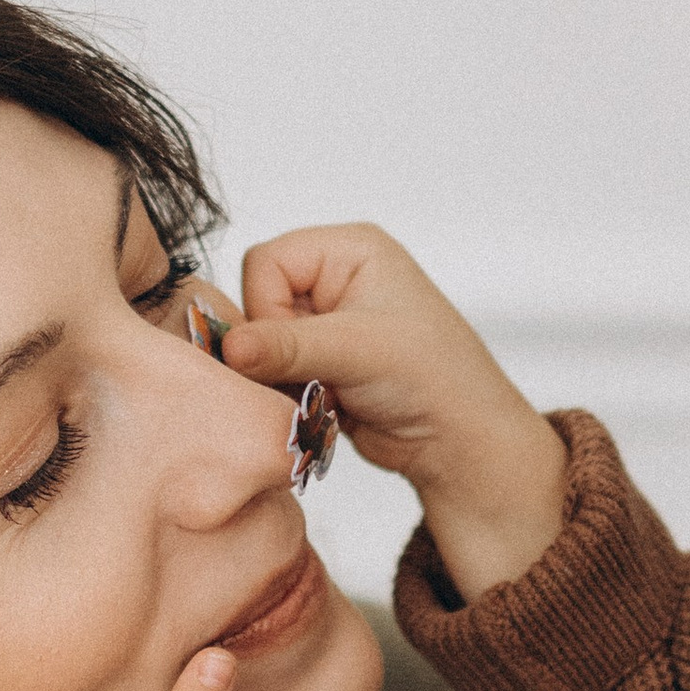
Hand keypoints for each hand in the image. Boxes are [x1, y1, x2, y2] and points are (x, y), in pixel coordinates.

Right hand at [217, 225, 569, 601]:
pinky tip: (323, 407)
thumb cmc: (434, 378)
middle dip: (272, 348)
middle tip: (311, 378)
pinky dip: (288, 394)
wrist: (460, 441)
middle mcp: (334, 278)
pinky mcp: (320, 362)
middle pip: (257, 301)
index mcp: (349, 249)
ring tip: (323, 395)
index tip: (297, 349)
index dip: (267, 307)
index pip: (265, 261)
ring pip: (260, 343)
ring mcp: (326, 323)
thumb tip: (229, 346)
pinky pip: (272, 373)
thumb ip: (287, 345)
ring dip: (280, 376)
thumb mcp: (358, 350)